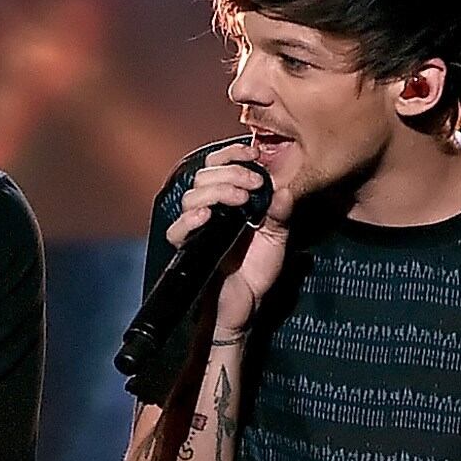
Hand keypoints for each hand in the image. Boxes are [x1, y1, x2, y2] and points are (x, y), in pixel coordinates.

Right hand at [168, 142, 295, 337]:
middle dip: (230, 173)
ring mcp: (197, 230)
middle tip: (253, 184)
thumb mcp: (277, 237)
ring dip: (216, 191)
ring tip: (241, 200)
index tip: (253, 154)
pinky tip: (207, 216)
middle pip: (203, 177)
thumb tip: (283, 190)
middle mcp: (210, 211)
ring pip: (191, 197)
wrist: (246, 306)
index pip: (218, 166)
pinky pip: (177, 231)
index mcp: (228, 202)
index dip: (231, 154)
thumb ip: (279, 213)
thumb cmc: (257, 272)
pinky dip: (190, 220)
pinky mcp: (189, 250)